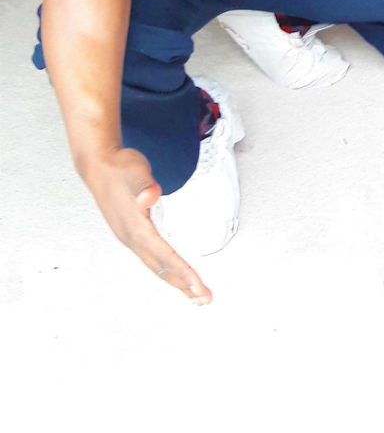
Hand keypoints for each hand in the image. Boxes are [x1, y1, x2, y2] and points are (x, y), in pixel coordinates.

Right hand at [82, 147, 211, 304]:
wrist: (98, 165)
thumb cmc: (120, 167)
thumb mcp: (135, 171)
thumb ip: (144, 185)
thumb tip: (150, 195)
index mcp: (136, 229)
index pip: (164, 256)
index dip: (183, 272)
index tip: (198, 286)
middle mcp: (132, 238)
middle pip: (161, 268)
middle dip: (183, 285)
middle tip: (204, 299)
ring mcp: (130, 238)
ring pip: (155, 266)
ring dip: (175, 281)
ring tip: (192, 294)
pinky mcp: (130, 233)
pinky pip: (151, 258)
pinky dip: (166, 269)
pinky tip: (172, 271)